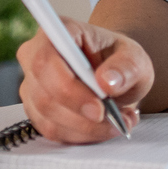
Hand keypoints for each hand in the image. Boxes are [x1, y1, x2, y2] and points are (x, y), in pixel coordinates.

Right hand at [17, 17, 152, 143]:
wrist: (114, 76)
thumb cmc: (120, 61)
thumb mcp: (135, 59)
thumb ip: (126, 67)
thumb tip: (107, 82)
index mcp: (58, 32)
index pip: (46, 61)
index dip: (68, 89)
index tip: (99, 108)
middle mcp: (35, 56)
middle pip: (44, 95)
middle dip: (81, 116)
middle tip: (116, 121)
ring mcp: (31, 85)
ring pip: (48, 118)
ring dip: (86, 129)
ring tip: (119, 121)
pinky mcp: (36, 110)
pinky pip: (53, 131)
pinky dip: (82, 135)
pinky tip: (103, 127)